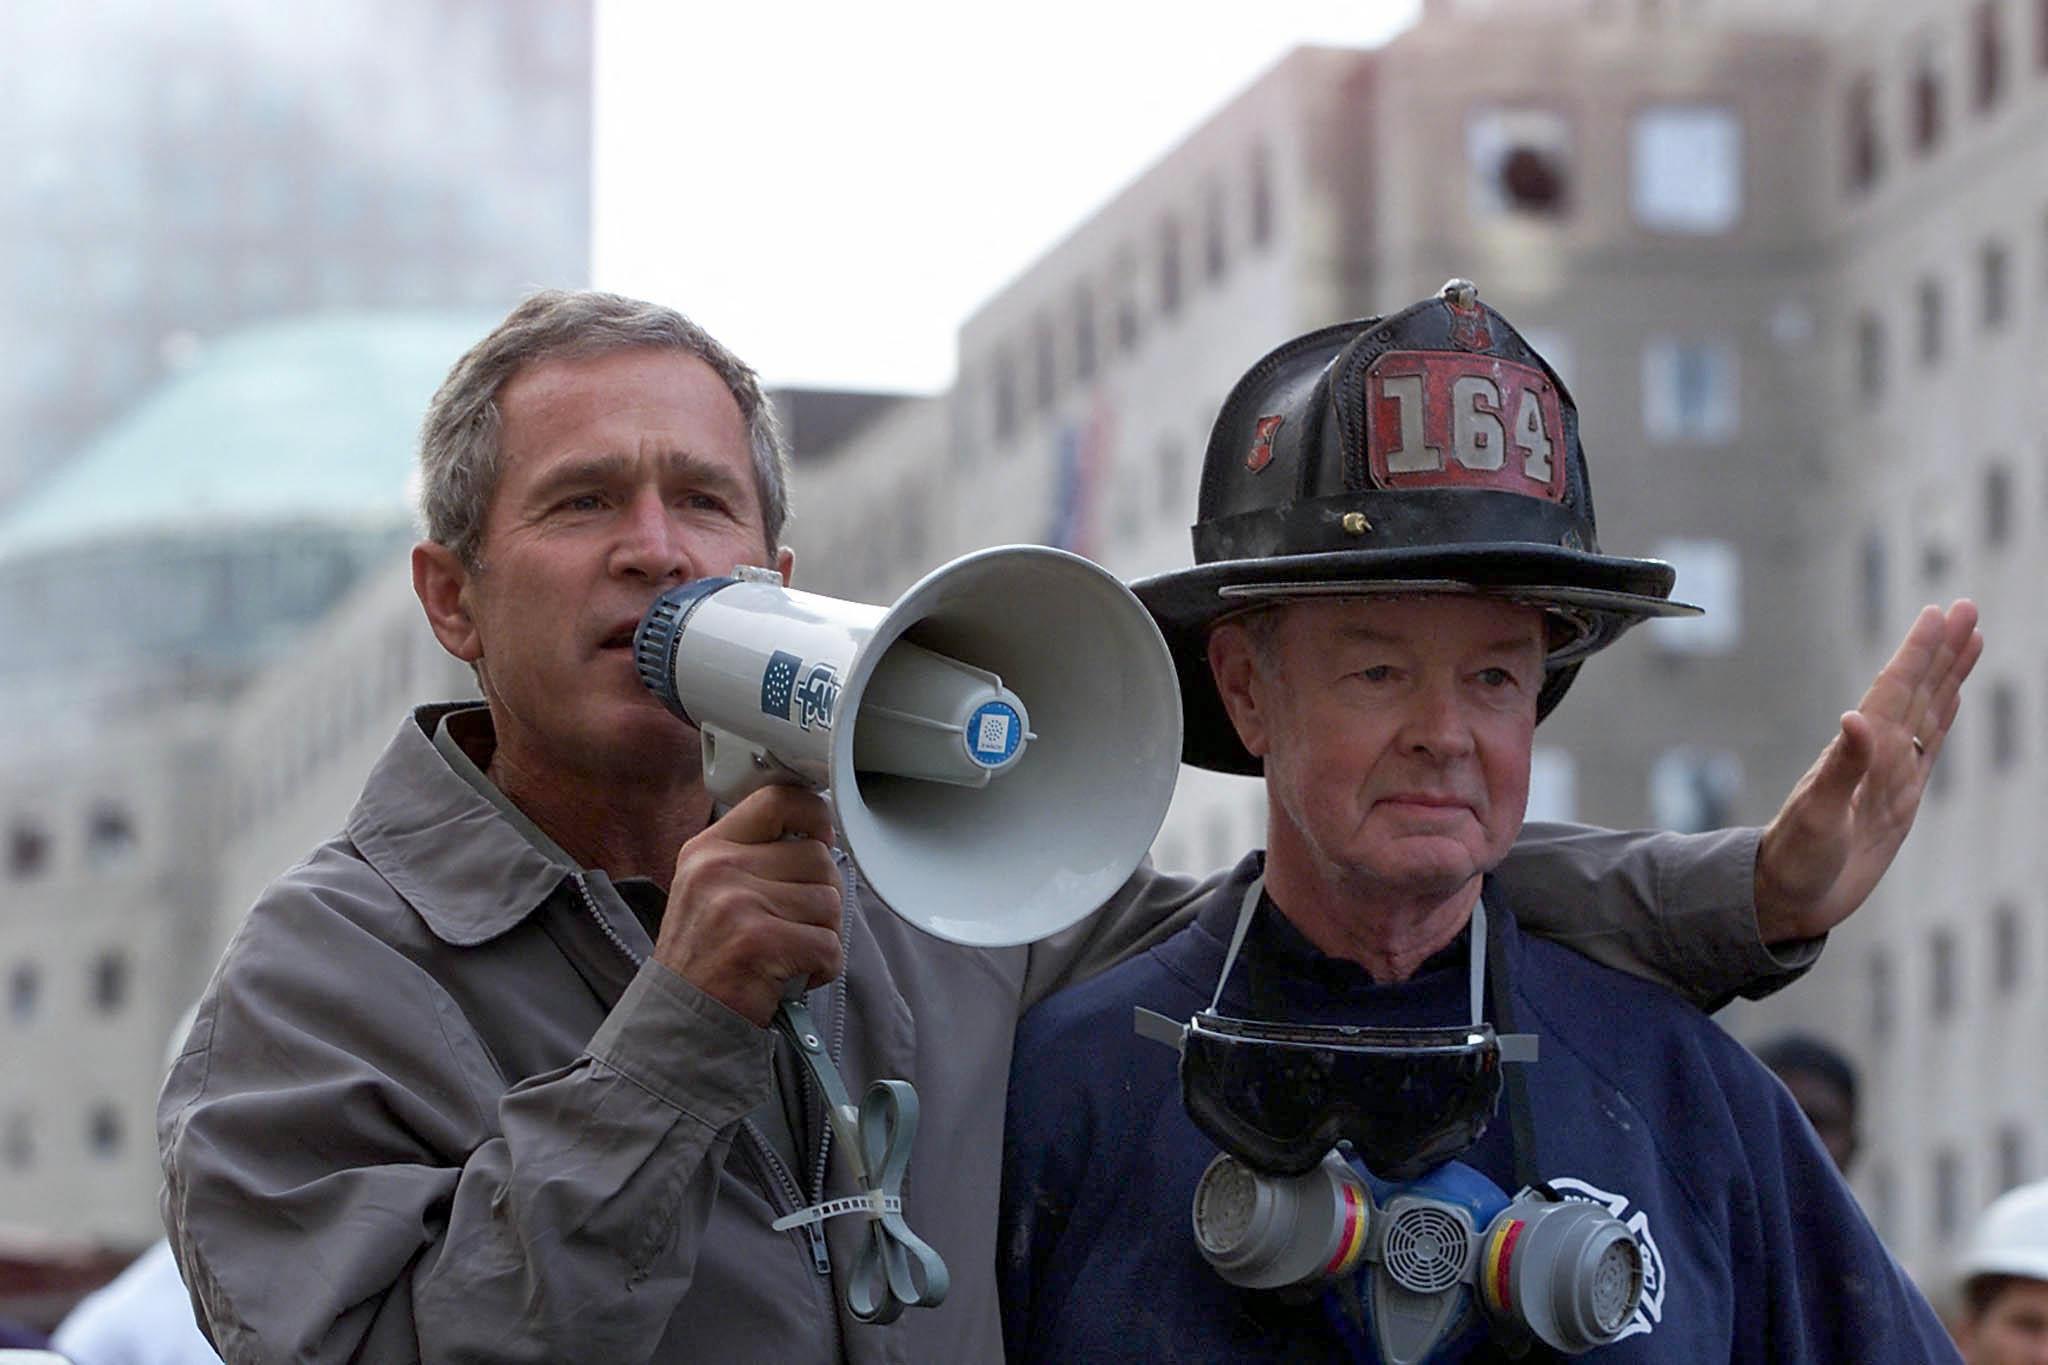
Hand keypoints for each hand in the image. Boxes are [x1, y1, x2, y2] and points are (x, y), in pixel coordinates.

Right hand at [655, 785, 844, 1026]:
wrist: (679, 1020)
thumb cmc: (706, 958)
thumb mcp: (711, 888)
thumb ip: (757, 856)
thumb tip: (821, 837)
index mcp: (710, 848)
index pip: (780, 800)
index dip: (815, 817)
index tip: (821, 840)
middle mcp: (720, 868)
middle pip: (818, 858)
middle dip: (822, 897)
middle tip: (797, 927)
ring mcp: (737, 903)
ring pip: (829, 903)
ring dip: (823, 936)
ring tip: (789, 954)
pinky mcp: (759, 942)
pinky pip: (829, 945)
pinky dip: (823, 968)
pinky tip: (793, 976)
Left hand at [1754, 599, 1981, 942]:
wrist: (1787, 897)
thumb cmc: (1794, 859)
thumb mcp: (1817, 816)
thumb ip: (1840, 769)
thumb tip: (1855, 717)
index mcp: (1858, 753)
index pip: (1894, 691)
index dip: (1918, 653)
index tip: (1940, 614)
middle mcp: (1877, 755)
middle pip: (1917, 691)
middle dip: (1942, 651)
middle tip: (1967, 606)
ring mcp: (1890, 774)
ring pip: (1928, 712)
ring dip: (1948, 675)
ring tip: (1970, 637)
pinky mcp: (1899, 798)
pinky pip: (1929, 748)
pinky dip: (1943, 717)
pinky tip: (1952, 696)